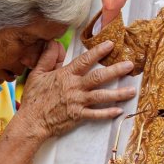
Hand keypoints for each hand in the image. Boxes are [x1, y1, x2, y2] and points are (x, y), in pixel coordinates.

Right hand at [19, 40, 135, 138]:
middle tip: (129, 66)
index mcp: (66, 75)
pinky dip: (108, 113)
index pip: (85, 60)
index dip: (98, 51)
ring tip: (132, 90)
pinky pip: (96, 114)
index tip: (111, 44)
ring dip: (118, 93)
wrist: (32, 121)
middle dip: (115, 70)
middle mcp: (75, 87)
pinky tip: (119, 110)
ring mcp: (78, 102)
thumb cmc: (34, 97)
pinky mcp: (79, 116)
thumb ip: (47, 57)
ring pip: (102, 96)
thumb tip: (53, 42)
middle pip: (99, 77)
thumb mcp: (37, 74)